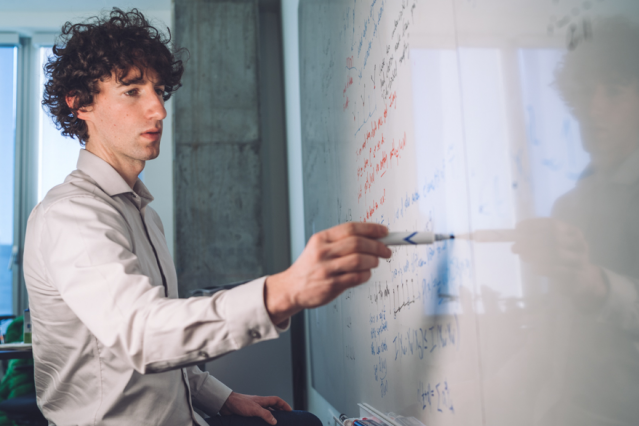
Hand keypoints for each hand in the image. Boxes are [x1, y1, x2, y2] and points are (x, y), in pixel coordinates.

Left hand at [220, 392, 291, 424]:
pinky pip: (258, 417)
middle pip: (272, 406)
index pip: (277, 401)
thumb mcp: (255, 409)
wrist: (226, 404)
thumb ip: (265, 415)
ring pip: (265, 412)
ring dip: (270, 417)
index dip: (284, 405)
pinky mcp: (247, 414)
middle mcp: (259, 404)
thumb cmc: (240, 403)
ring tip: (275, 424)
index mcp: (262, 400)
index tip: (290, 410)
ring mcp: (253, 409)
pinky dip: (262, 421)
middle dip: (279, 411)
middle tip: (285, 418)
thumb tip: (275, 421)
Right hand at [265, 222, 391, 324]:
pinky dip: (366, 275)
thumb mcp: (319, 247)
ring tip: (375, 262)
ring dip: (373, 261)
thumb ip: (342, 241)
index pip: (351, 228)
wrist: (292, 288)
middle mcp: (323, 252)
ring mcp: (326, 269)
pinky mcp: (331, 285)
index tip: (384, 231)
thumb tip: (373, 237)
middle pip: (358, 243)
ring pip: (360, 260)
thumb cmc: (310, 267)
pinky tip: (366, 274)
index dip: (372, 229)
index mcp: (321, 239)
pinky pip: (357, 278)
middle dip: (377, 246)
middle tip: (386, 250)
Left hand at [511, 218, 606, 307]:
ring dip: (535, 255)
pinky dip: (544, 269)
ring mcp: (581, 259)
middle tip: (515, 247)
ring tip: (523, 257)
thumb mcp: (548, 246)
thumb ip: (533, 241)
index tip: (517, 227)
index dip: (533, 224)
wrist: (579, 281)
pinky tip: (534, 269)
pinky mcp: (578, 275)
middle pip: (554, 237)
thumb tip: (512, 239)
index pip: (552, 224)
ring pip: (557, 253)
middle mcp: (579, 243)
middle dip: (531, 240)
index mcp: (572, 232)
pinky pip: (559, 271)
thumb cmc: (559, 260)